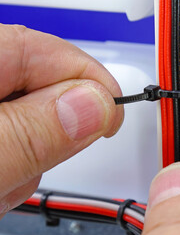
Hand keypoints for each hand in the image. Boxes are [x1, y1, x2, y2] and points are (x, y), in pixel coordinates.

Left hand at [0, 24, 122, 218]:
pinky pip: (13, 132)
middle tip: (36, 163)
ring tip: (3, 182)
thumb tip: (96, 106)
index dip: (94, 84)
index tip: (114, 117)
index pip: (55, 52)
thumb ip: (34, 133)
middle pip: (44, 84)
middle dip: (55, 129)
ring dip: (31, 151)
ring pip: (32, 114)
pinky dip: (14, 158)